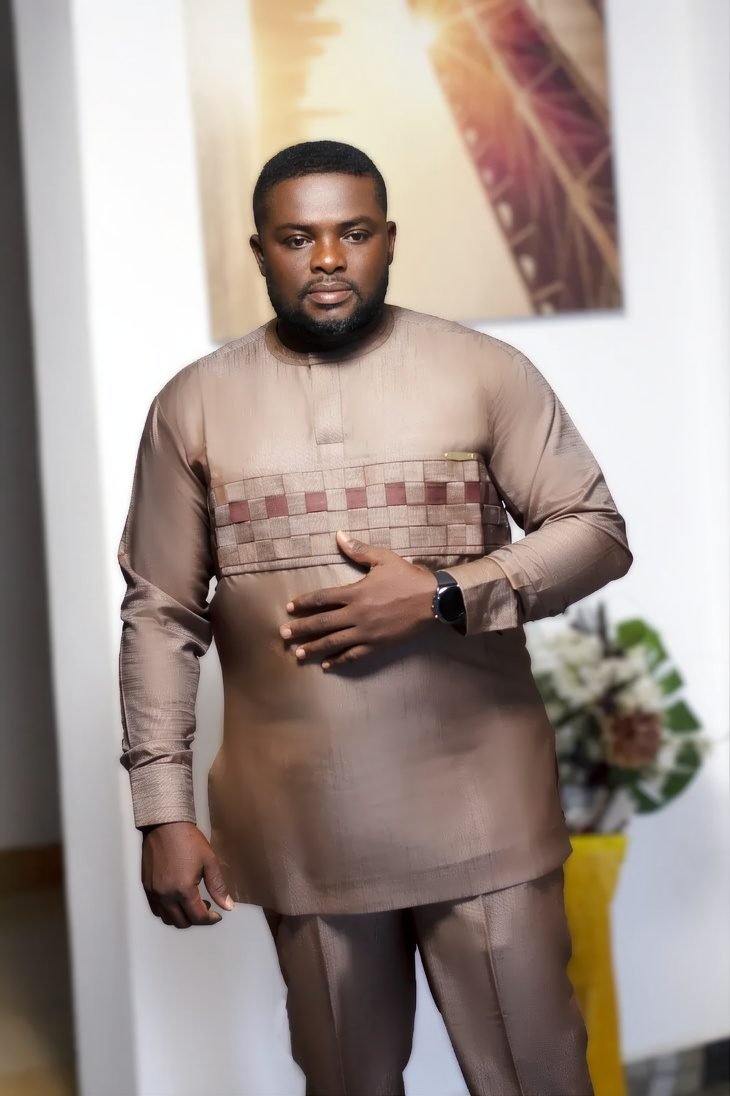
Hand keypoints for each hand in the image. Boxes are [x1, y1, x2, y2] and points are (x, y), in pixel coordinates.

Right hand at [140, 821, 233, 928]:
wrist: (165, 825)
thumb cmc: (189, 841)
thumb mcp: (209, 861)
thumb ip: (218, 887)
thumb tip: (228, 906)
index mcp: (183, 890)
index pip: (198, 917)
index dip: (210, 919)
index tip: (217, 915)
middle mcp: (166, 895)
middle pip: (181, 922)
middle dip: (196, 919)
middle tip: (205, 905)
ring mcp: (154, 892)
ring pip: (167, 918)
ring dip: (181, 916)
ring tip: (191, 902)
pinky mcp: (146, 887)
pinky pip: (156, 909)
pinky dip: (167, 910)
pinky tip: (176, 898)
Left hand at [279, 529, 436, 668]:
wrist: (433, 600)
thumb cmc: (408, 577)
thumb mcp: (383, 559)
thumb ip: (358, 550)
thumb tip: (339, 535)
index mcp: (356, 593)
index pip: (322, 599)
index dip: (304, 603)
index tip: (290, 608)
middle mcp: (357, 614)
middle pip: (322, 623)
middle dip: (301, 629)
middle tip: (283, 634)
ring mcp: (366, 632)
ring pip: (334, 642)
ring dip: (314, 648)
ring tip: (298, 654)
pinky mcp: (377, 644)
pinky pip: (354, 655)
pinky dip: (339, 661)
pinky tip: (327, 665)